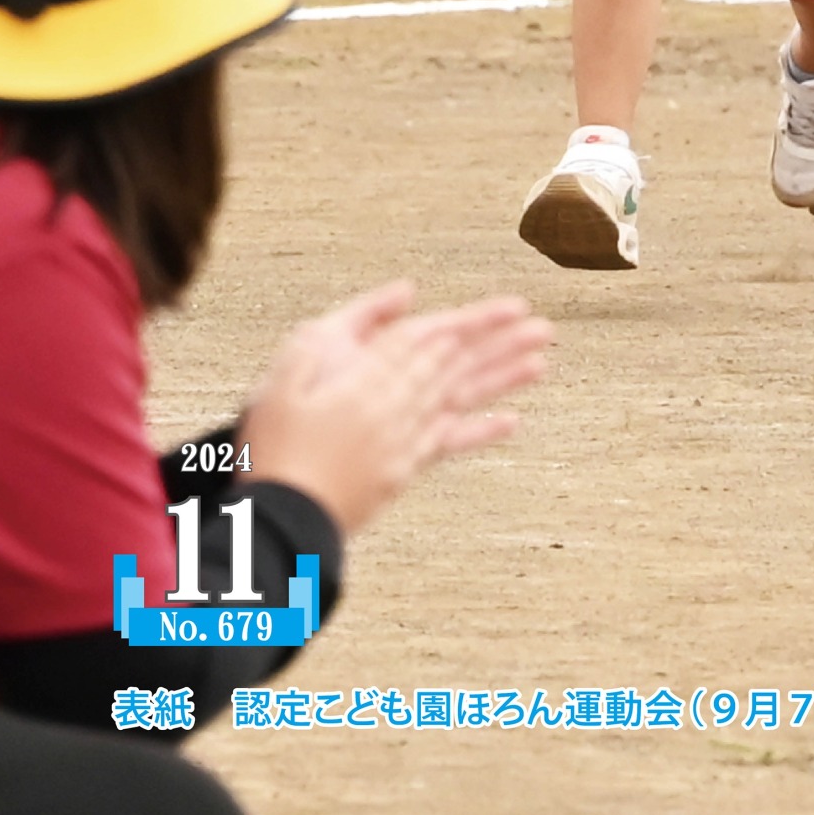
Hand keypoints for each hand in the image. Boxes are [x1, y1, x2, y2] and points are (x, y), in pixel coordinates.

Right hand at [237, 282, 552, 534]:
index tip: (509, 309)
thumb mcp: (288, 369)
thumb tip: (407, 292)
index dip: (473, 323)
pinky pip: (448, 446)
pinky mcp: (402, 471)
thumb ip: (349, 325)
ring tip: (541, 361)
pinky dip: (480, 432)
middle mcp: (396, 410)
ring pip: (461, 400)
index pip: (432, 341)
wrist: (272, 522)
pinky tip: (512, 421)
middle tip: (542, 325)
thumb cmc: (270, 442)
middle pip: (456, 366)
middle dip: (499, 344)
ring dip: (503, 379)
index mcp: (367, 381)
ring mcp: (404, 443)